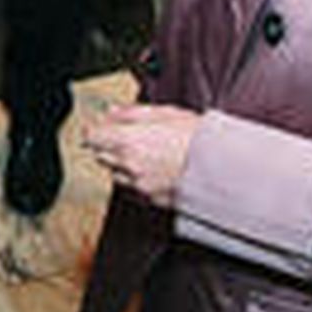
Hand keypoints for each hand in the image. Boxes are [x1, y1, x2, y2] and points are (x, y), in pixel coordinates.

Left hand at [81, 103, 199, 208]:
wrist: (221, 168)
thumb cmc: (196, 137)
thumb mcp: (163, 112)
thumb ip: (129, 113)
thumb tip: (111, 112)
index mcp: (126, 141)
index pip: (91, 137)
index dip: (94, 129)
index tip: (100, 125)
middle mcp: (128, 166)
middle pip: (100, 155)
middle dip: (108, 145)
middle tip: (127, 135)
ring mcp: (139, 185)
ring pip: (115, 173)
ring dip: (121, 163)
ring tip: (146, 151)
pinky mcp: (151, 199)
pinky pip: (134, 187)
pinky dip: (137, 177)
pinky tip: (156, 167)